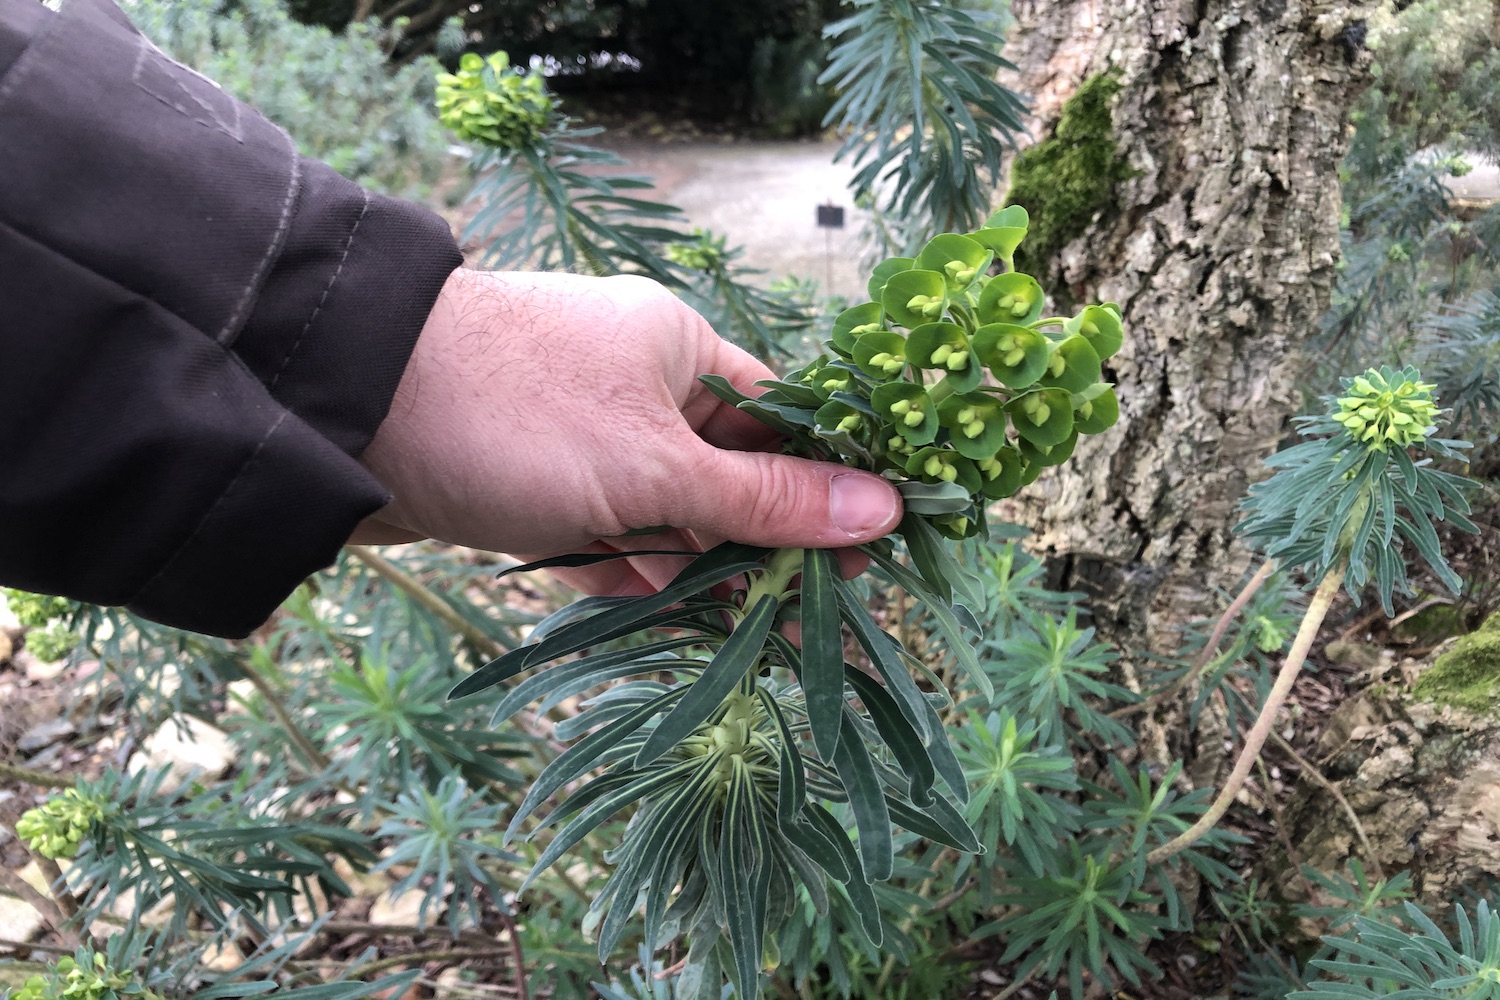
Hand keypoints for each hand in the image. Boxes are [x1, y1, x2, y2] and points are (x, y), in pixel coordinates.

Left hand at [351, 269, 902, 593]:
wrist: (343, 416)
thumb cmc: (518, 415)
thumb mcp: (656, 464)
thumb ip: (764, 498)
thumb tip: (882, 508)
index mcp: (680, 348)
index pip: (783, 416)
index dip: (830, 483)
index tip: (872, 551)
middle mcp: (636, 384)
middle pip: (729, 469)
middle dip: (770, 541)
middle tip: (817, 615)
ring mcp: (582, 437)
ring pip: (668, 509)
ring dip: (707, 569)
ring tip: (760, 639)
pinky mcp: (533, 484)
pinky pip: (608, 532)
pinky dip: (639, 573)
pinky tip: (677, 621)